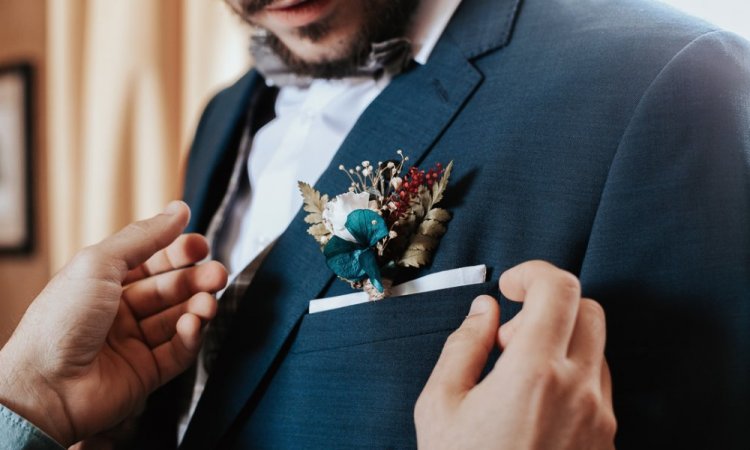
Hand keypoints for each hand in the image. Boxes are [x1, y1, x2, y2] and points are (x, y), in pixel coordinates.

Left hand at [0, 201, 227, 446]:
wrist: (43, 388)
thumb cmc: (59, 324)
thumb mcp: (99, 263)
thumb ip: (144, 237)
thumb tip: (178, 210)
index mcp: (103, 283)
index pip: (152, 261)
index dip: (178, 252)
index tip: (200, 245)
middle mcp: (120, 312)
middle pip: (171, 289)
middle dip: (197, 280)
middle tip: (217, 274)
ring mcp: (134, 343)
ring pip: (179, 319)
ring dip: (198, 307)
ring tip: (209, 302)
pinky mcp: (147, 373)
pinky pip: (178, 351)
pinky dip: (190, 337)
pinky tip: (193, 325)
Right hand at [415, 260, 615, 449]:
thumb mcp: (441, 406)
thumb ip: (464, 346)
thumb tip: (484, 310)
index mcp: (534, 371)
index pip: (559, 288)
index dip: (532, 273)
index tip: (511, 286)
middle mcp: (579, 388)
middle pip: (587, 309)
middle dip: (547, 307)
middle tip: (509, 338)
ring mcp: (600, 416)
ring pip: (596, 346)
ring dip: (560, 342)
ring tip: (518, 377)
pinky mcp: (606, 440)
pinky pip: (600, 384)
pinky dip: (572, 374)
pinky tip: (536, 404)